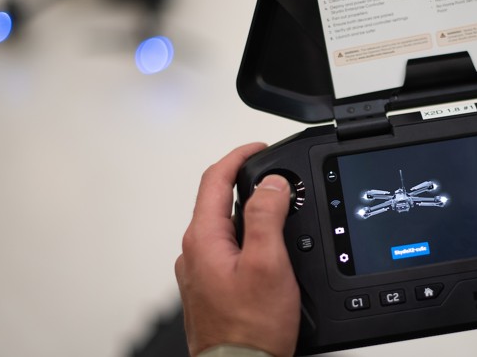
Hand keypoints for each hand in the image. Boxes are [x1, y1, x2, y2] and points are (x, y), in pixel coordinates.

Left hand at [175, 143, 299, 356]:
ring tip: (281, 215)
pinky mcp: (211, 288)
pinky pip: (228, 250)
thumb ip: (266, 217)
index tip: (260, 148)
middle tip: (279, 181)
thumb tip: (271, 184)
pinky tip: (269, 251)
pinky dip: (248, 239)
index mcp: (202, 240)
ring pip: (225, 228)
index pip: (214, 179)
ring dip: (250, 214)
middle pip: (218, 202)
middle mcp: (195, 253)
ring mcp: (200, 272)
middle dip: (249, 185)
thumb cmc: (250, 328)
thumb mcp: (267, 264)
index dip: (239, 156)